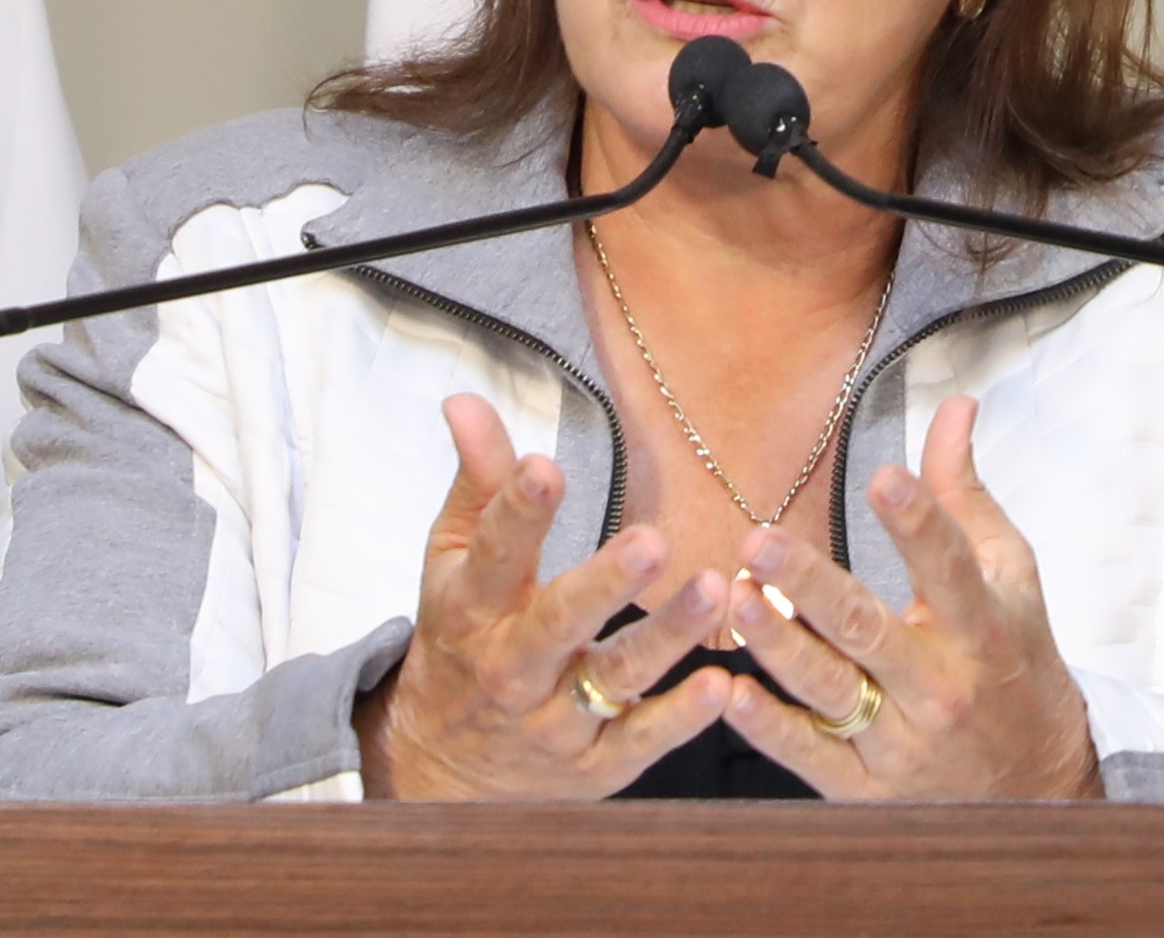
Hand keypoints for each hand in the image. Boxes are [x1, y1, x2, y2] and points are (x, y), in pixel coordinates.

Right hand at [354, 395, 732, 797]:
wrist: (442, 763)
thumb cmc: (462, 638)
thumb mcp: (453, 561)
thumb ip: (477, 483)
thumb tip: (466, 399)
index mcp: (475, 606)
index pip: (493, 552)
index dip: (516, 510)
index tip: (545, 467)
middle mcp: (513, 666)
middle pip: (558, 623)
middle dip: (604, 584)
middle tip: (652, 541)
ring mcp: (554, 720)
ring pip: (613, 678)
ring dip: (665, 637)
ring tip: (713, 591)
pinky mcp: (594, 765)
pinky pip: (641, 740)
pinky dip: (680, 718)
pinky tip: (721, 686)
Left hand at [718, 395, 1101, 798]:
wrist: (1038, 786)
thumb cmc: (1014, 660)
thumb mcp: (1008, 575)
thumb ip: (965, 493)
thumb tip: (955, 405)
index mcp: (981, 627)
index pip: (950, 567)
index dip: (919, 522)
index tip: (884, 476)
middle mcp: (940, 685)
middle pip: (869, 630)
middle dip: (811, 586)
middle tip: (759, 542)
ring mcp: (902, 742)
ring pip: (831, 691)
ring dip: (778, 647)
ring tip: (734, 599)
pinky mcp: (869, 788)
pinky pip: (811, 756)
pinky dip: (770, 729)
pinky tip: (729, 693)